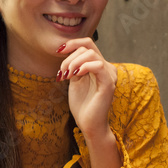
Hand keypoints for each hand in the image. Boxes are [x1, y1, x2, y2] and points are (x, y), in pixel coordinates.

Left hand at [57, 39, 121, 167]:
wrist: (88, 124)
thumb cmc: (82, 105)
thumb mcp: (74, 80)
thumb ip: (73, 66)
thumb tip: (66, 52)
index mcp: (99, 65)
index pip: (88, 44)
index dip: (72, 43)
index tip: (58, 51)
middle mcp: (107, 67)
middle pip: (87, 47)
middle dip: (70, 57)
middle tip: (62, 73)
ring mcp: (109, 75)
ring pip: (91, 54)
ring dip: (74, 62)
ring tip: (66, 76)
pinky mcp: (108, 83)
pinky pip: (98, 66)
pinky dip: (84, 67)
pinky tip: (74, 75)